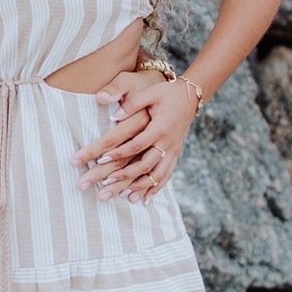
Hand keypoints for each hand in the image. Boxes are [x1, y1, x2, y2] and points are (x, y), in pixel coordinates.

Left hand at [74, 69, 197, 202]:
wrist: (191, 97)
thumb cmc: (166, 93)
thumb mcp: (150, 93)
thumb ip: (132, 103)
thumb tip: (114, 116)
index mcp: (160, 127)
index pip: (136, 145)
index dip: (118, 153)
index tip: (101, 159)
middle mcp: (167, 143)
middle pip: (145, 165)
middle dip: (124, 177)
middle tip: (104, 186)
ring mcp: (173, 151)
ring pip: (157, 175)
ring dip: (139, 187)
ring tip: (123, 197)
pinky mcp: (175, 154)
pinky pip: (166, 175)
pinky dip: (155, 188)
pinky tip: (143, 199)